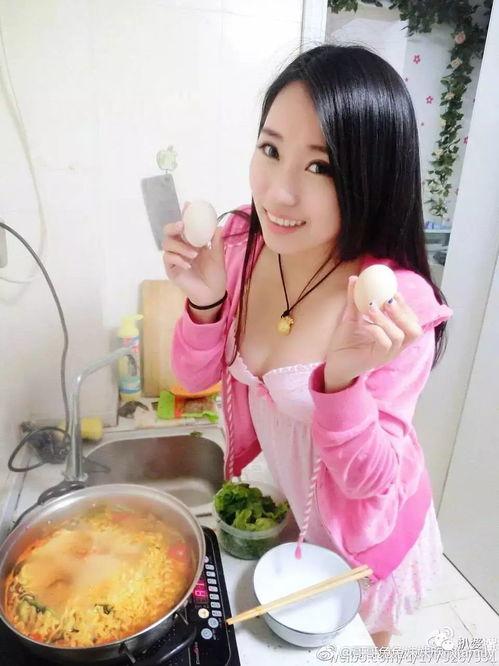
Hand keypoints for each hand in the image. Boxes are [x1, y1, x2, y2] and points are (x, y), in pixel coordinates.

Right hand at [162, 202, 226, 306]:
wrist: (212, 294)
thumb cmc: (215, 275)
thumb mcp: (218, 257)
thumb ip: (216, 242)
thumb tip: (218, 226)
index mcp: (192, 242)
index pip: (185, 226)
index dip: (185, 215)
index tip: (188, 205)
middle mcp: (181, 247)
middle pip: (169, 232)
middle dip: (173, 226)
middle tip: (182, 226)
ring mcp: (175, 258)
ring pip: (167, 244)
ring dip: (180, 246)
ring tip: (194, 254)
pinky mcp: (171, 270)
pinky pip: (168, 259)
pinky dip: (178, 259)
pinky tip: (188, 264)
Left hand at [324, 275, 423, 390]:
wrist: (333, 363)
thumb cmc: (345, 343)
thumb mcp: (351, 318)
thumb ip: (354, 300)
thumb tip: (355, 278)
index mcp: (394, 335)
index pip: (412, 321)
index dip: (406, 306)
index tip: (394, 291)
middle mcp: (395, 345)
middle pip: (415, 330)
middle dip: (404, 312)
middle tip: (388, 299)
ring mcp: (387, 354)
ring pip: (400, 335)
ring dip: (387, 319)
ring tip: (371, 308)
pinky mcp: (376, 359)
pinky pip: (385, 343)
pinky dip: (377, 330)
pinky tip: (366, 324)